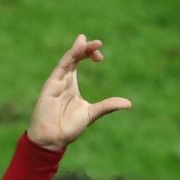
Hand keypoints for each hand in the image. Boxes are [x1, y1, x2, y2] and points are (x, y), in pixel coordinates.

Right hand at [26, 34, 131, 150]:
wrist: (53, 139)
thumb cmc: (68, 128)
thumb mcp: (92, 113)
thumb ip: (108, 106)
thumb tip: (129, 104)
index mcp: (71, 84)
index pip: (79, 60)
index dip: (89, 53)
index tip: (101, 57)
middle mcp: (63, 79)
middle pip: (74, 56)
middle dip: (85, 48)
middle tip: (99, 44)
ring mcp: (56, 81)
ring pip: (67, 58)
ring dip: (77, 49)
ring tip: (86, 41)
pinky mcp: (51, 84)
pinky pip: (61, 66)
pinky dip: (69, 56)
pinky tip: (78, 49)